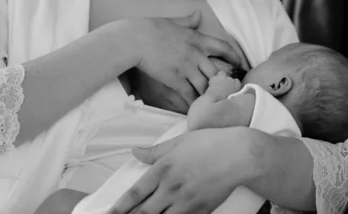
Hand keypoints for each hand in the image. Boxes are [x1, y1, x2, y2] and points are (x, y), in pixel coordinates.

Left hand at [109, 128, 254, 213]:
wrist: (238, 154)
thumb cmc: (210, 143)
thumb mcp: (179, 141)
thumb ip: (155, 151)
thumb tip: (135, 151)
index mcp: (163, 169)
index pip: (134, 193)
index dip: (119, 207)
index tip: (109, 213)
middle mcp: (171, 188)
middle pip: (143, 212)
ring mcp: (186, 202)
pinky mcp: (200, 211)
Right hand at [129, 10, 242, 104]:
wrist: (136, 40)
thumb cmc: (152, 28)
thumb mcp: (174, 22)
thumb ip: (188, 21)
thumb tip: (198, 14)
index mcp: (198, 39)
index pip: (224, 47)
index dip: (234, 57)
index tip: (240, 64)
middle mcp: (196, 54)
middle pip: (217, 72)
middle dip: (223, 83)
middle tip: (227, 91)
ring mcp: (187, 68)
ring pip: (205, 86)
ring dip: (209, 95)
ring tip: (213, 104)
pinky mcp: (176, 79)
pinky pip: (190, 95)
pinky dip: (195, 103)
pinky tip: (197, 109)